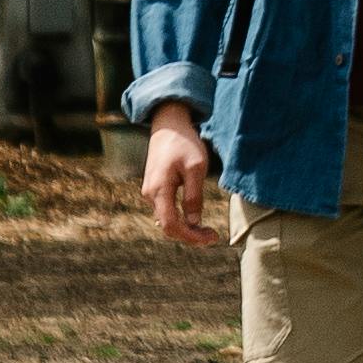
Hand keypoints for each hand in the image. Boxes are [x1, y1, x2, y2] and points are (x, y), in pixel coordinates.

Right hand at [139, 107, 217, 246]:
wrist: (168, 124)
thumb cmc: (184, 143)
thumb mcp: (196, 168)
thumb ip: (193, 196)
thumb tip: (193, 223)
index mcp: (159, 189)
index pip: (171, 225)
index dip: (190, 237)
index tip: (211, 238)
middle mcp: (150, 194)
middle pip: (168, 226)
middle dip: (190, 235)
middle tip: (212, 236)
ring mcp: (150, 192)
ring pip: (166, 219)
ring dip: (185, 228)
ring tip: (206, 230)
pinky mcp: (154, 188)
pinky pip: (166, 210)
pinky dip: (180, 218)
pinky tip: (194, 219)